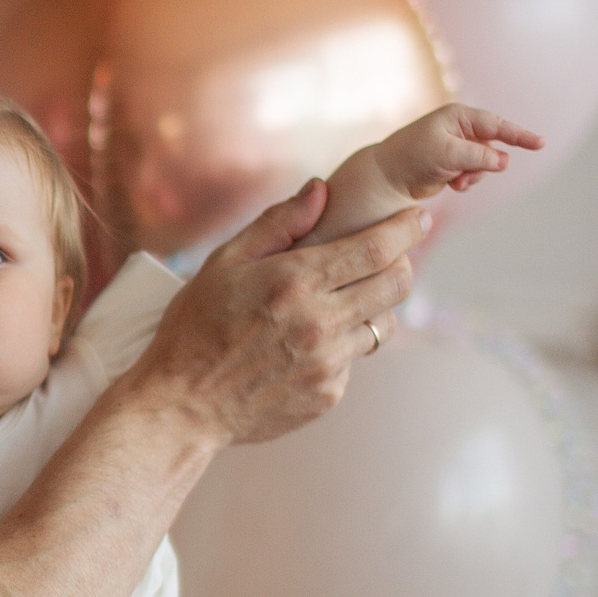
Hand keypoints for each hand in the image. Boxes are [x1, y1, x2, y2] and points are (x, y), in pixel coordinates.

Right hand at [126, 181, 420, 446]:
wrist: (182, 406)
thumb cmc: (195, 330)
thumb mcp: (224, 264)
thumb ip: (277, 224)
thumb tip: (320, 191)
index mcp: (295, 281)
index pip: (376, 248)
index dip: (404, 230)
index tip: (415, 220)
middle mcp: (320, 322)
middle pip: (395, 284)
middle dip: (402, 263)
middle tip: (390, 257)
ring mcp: (328, 362)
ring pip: (382, 325)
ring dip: (372, 308)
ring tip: (341, 304)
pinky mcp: (328, 394)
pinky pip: (352, 361)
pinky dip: (340, 347)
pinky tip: (303, 348)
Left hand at [376, 102, 543, 198]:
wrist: (388, 177)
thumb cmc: (412, 157)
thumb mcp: (448, 154)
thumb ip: (479, 156)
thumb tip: (505, 161)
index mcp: (459, 116)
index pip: (497, 125)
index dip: (519, 135)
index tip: (540, 143)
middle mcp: (461, 129)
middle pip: (493, 147)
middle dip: (485, 163)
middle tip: (465, 173)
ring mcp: (459, 147)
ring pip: (486, 164)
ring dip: (475, 176)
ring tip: (455, 180)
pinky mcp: (456, 164)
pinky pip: (475, 174)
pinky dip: (468, 182)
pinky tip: (452, 184)